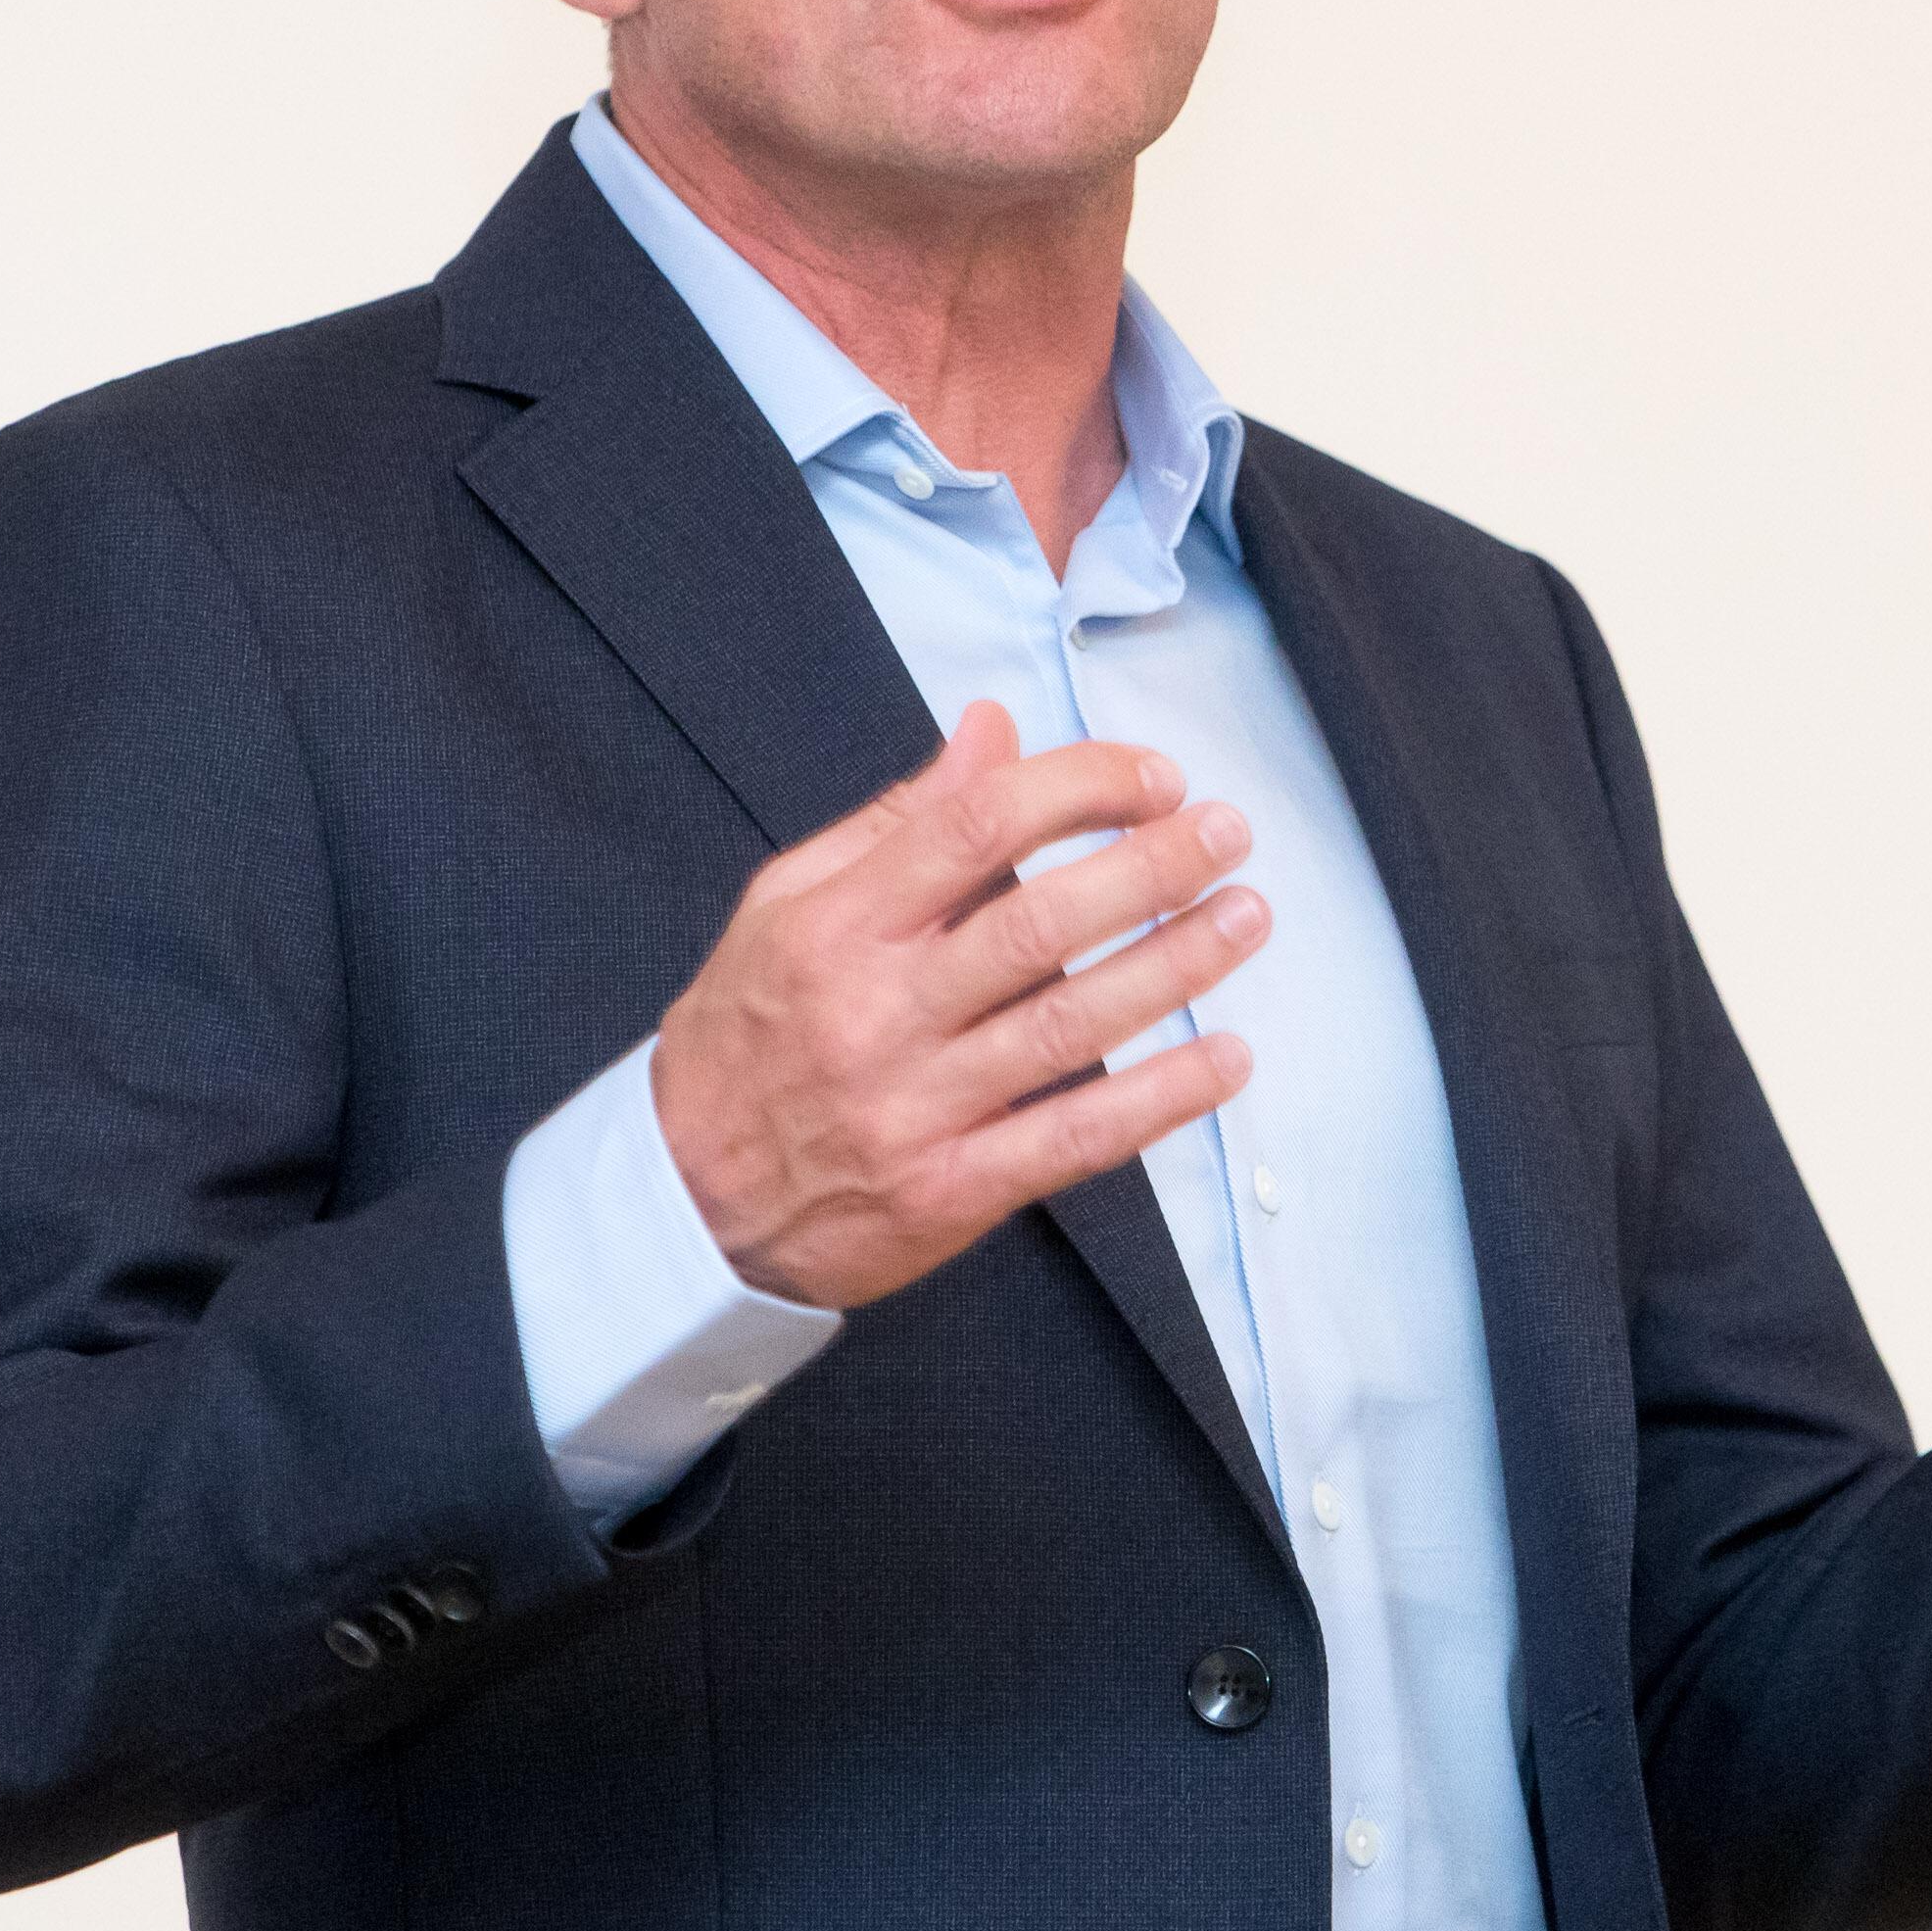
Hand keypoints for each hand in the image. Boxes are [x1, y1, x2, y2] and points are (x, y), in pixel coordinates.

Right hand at [652, 701, 1267, 1310]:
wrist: (684, 1201)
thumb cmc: (748, 1035)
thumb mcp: (787, 906)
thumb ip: (898, 820)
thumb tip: (993, 729)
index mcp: (836, 926)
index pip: (976, 826)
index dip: (1080, 788)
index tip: (1153, 778)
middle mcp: (877, 1011)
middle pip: (1039, 922)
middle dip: (1151, 866)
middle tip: (1226, 831)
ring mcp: (916, 1107)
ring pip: (1070, 1026)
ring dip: (1177, 966)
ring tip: (1247, 916)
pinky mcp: (950, 1192)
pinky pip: (1075, 1139)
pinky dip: (1163, 1099)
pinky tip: (1229, 1058)